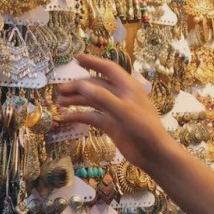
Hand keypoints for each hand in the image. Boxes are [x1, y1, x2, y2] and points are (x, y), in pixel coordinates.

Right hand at [58, 54, 173, 173]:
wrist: (153, 154)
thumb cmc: (144, 129)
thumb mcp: (123, 111)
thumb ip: (103, 97)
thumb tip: (82, 85)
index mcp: (127, 87)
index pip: (108, 69)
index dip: (92, 62)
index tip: (76, 59)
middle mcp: (120, 96)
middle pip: (96, 86)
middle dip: (78, 86)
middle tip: (60, 90)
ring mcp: (115, 111)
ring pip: (92, 101)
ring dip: (76, 101)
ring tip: (59, 102)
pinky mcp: (111, 125)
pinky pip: (92, 117)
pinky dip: (79, 116)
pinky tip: (65, 118)